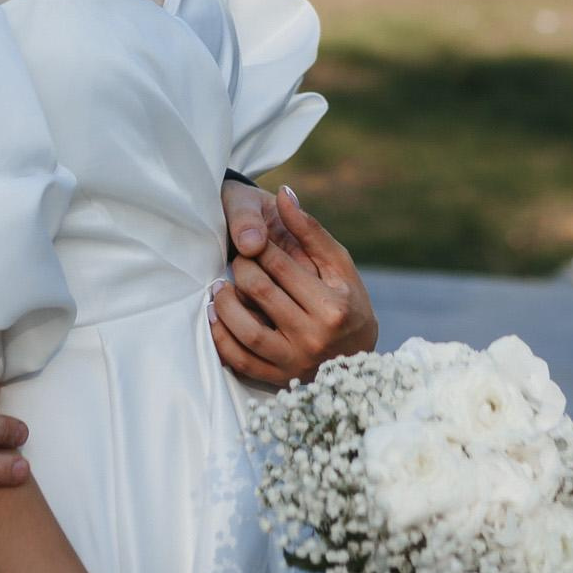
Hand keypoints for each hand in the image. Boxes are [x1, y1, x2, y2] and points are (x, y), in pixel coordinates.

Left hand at [210, 184, 375, 386]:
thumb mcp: (339, 264)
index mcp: (332, 305)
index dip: (259, 248)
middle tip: (236, 261)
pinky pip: (241, 361)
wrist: (358, 356)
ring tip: (219, 287)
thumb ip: (310, 230)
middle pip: (260, 293)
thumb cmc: (348, 301)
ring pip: (246, 331)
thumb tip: (285, 193)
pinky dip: (221, 339)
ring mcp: (295, 361)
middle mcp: (314, 336)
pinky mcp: (279, 379)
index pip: (280, 266)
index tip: (252, 243)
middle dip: (241, 270)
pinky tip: (215, 317)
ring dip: (224, 304)